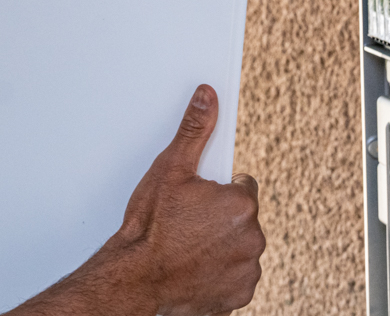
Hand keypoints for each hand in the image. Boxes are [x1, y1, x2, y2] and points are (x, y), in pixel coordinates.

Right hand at [7, 84, 263, 315]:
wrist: (136, 277)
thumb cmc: (150, 227)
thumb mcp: (169, 169)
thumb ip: (194, 130)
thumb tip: (207, 97)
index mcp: (240, 202)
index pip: (242, 186)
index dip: (217, 190)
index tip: (197, 200)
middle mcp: (252, 235)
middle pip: (241, 217)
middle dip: (220, 217)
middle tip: (188, 222)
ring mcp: (248, 267)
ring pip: (240, 246)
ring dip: (222, 245)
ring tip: (188, 245)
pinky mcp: (241, 292)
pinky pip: (237, 275)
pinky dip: (220, 271)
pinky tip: (195, 265)